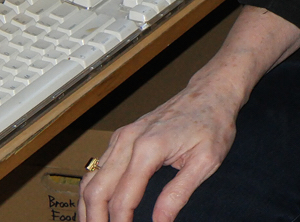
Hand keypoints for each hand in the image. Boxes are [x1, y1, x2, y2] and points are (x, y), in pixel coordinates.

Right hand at [77, 74, 240, 221]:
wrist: (211, 91)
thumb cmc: (213, 123)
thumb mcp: (206, 160)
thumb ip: (179, 193)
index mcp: (149, 148)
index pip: (123, 199)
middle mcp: (129, 140)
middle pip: (96, 191)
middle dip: (95, 220)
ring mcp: (123, 136)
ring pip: (90, 178)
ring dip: (86, 208)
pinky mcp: (122, 136)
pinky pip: (97, 167)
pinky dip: (91, 191)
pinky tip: (95, 206)